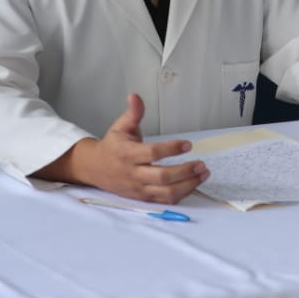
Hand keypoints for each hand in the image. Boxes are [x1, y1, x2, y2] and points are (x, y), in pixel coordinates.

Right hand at [75, 94, 207, 202]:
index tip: (189, 144)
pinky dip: (181, 194)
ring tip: (203, 174)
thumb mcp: (120, 127)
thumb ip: (133, 113)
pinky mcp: (142, 197)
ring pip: (165, 192)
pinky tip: (193, 183)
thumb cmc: (113, 146)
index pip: (152, 153)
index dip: (172, 149)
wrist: (95, 169)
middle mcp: (133, 174)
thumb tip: (135, 96)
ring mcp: (138, 188)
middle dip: (185, 172)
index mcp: (127, 154)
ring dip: (188, 185)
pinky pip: (164, 200)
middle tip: (202, 164)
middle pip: (162, 177)